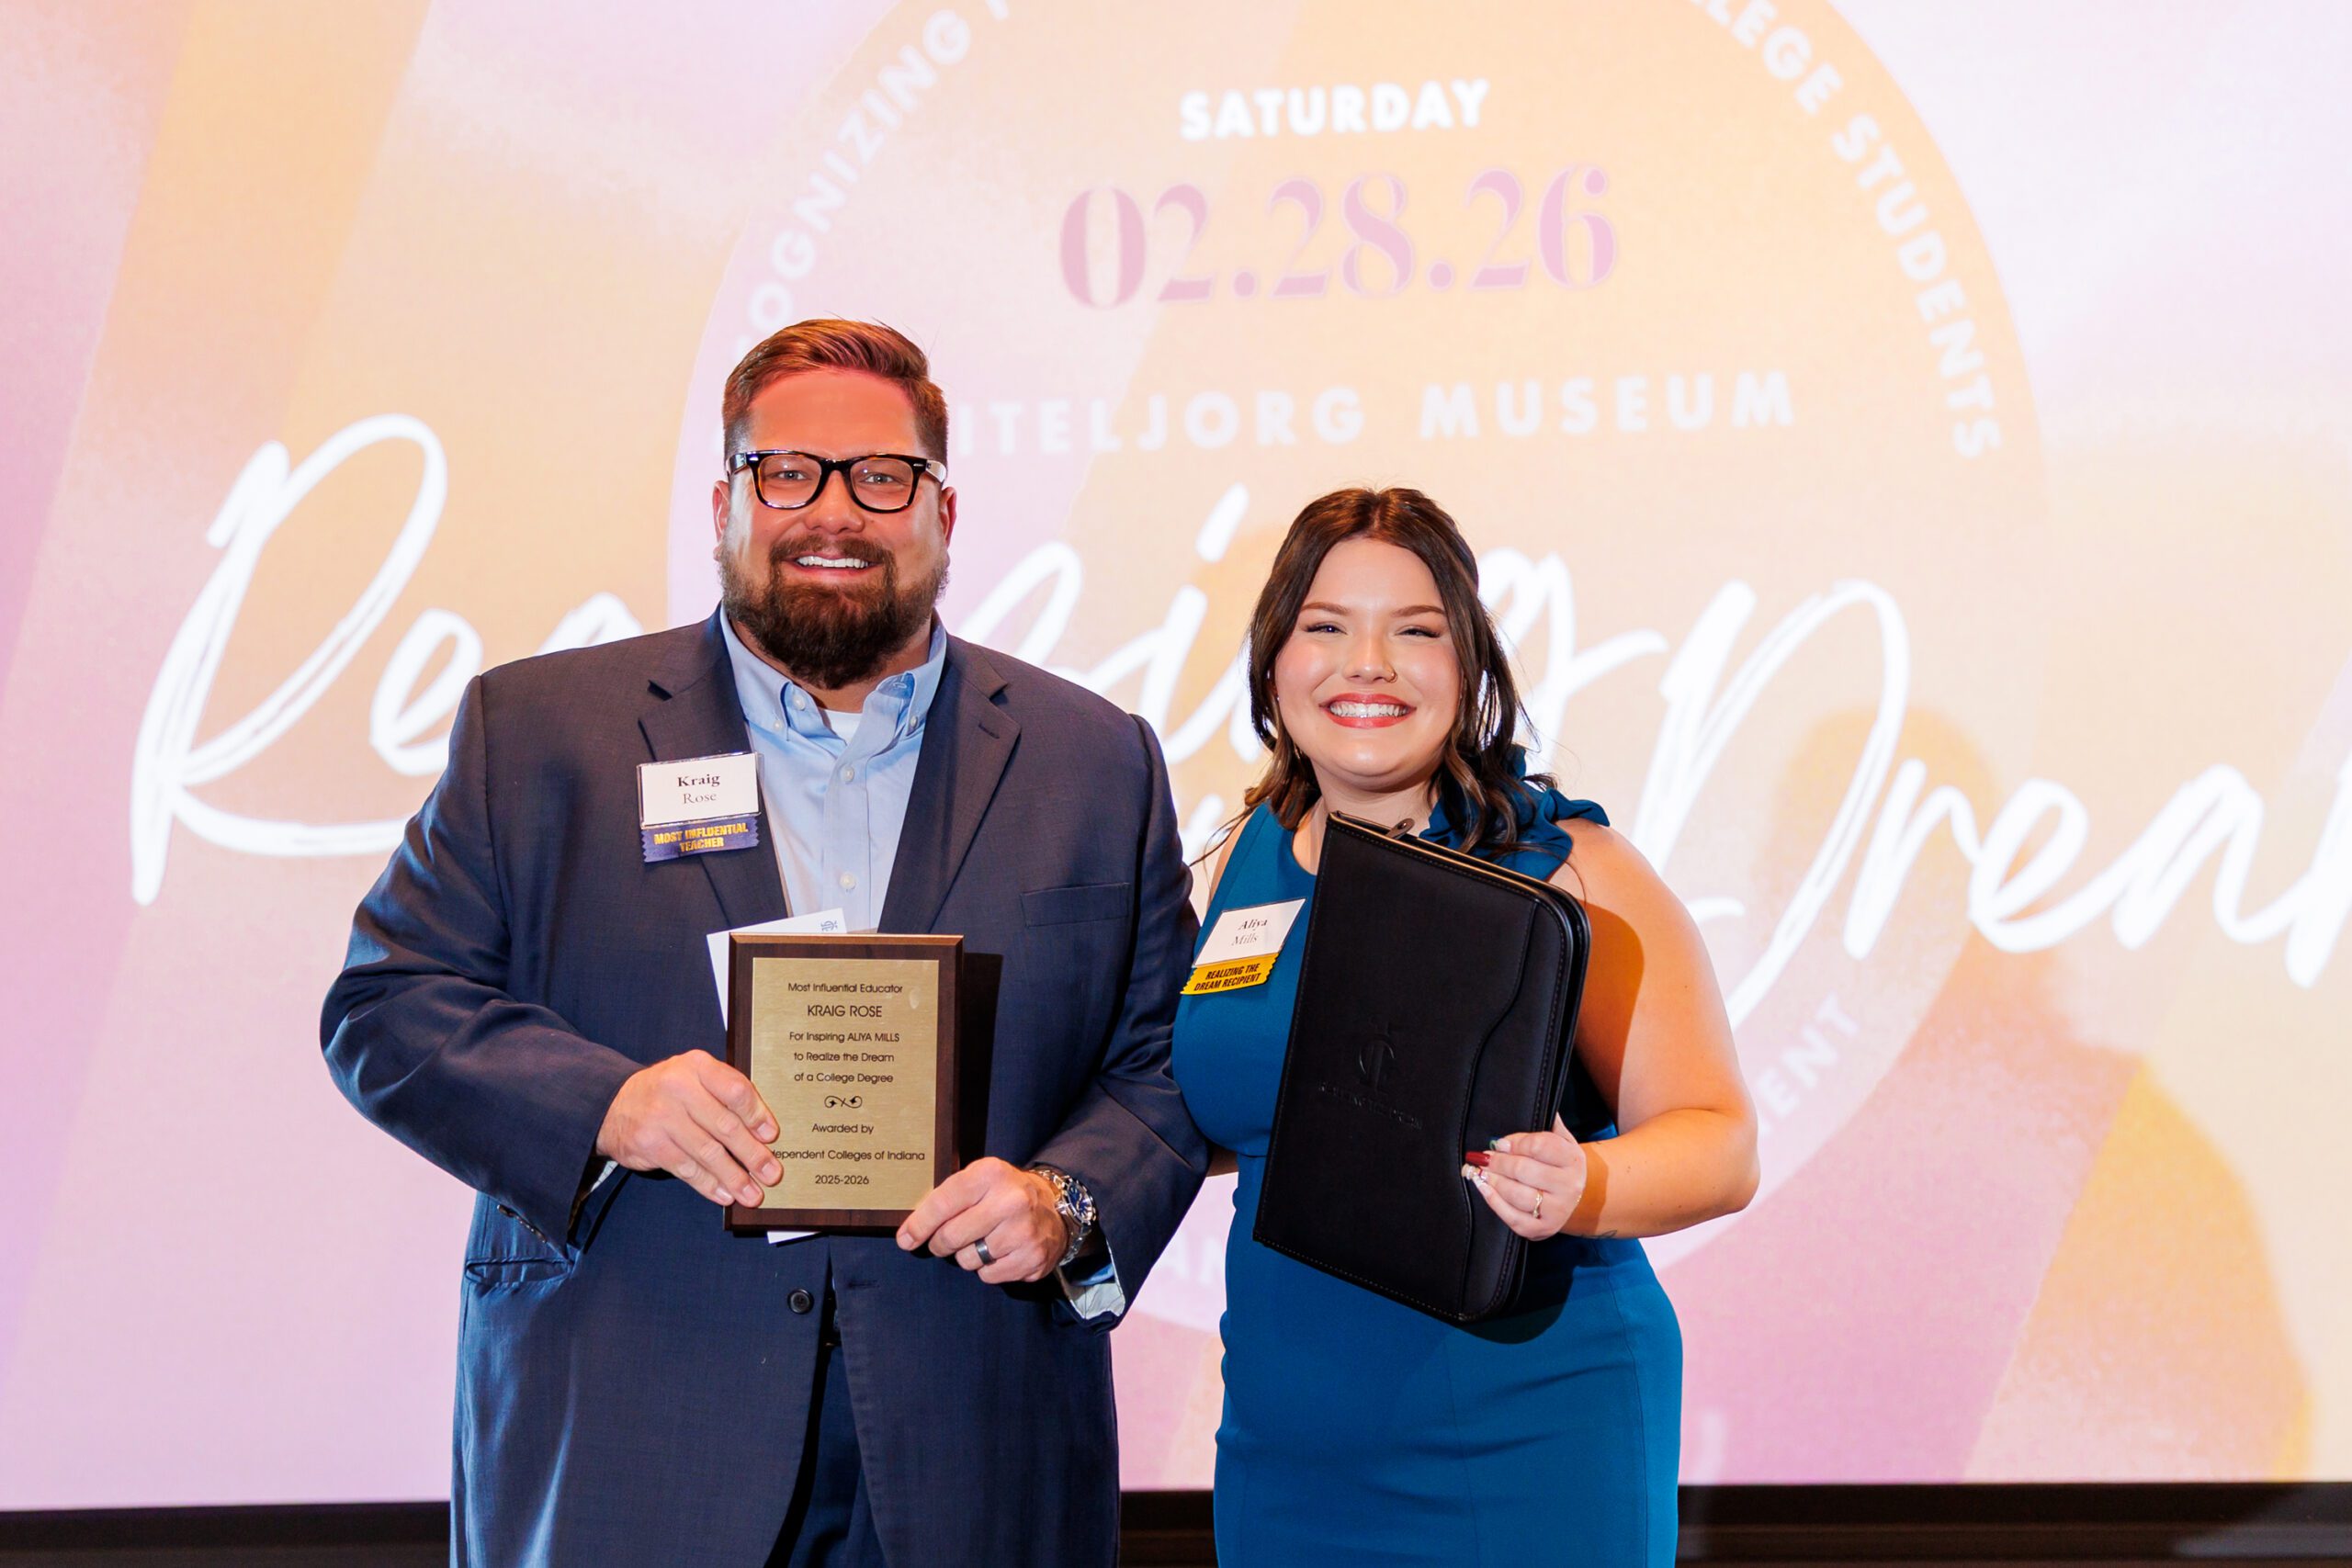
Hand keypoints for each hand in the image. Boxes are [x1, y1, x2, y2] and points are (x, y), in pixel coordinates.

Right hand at [595, 1050, 780, 1207]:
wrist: (614, 1104)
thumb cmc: (669, 1092)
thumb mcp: (695, 1077)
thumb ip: (725, 1093)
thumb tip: (763, 1131)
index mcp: (697, 1066)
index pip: (735, 1090)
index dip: (757, 1115)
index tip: (771, 1136)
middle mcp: (678, 1087)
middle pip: (725, 1126)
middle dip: (752, 1154)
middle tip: (772, 1173)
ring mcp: (662, 1117)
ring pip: (708, 1152)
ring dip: (734, 1177)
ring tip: (752, 1193)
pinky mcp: (650, 1144)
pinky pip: (687, 1169)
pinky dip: (709, 1185)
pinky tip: (724, 1194)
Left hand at [895, 1158, 1068, 1284]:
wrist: (1056, 1207)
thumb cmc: (1004, 1194)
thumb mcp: (979, 1179)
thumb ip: (947, 1197)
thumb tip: (910, 1231)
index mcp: (990, 1174)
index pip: (942, 1204)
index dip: (919, 1225)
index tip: (906, 1239)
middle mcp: (1010, 1201)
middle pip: (951, 1237)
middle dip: (940, 1243)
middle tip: (945, 1241)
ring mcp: (1024, 1231)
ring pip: (968, 1259)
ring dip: (967, 1255)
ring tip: (983, 1240)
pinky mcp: (1032, 1257)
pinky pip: (988, 1275)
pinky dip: (987, 1268)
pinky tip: (1000, 1252)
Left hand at [1462, 1115, 1586, 1240]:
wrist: (1577, 1199)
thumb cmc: (1560, 1164)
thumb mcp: (1562, 1141)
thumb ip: (1549, 1125)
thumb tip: (1535, 1104)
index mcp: (1573, 1159)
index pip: (1540, 1145)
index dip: (1515, 1143)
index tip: (1499, 1143)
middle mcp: (1569, 1186)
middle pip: (1524, 1170)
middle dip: (1499, 1162)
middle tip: (1484, 1157)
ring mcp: (1557, 1210)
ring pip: (1516, 1194)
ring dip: (1493, 1180)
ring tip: (1482, 1171)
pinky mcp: (1542, 1229)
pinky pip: (1512, 1216)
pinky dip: (1493, 1201)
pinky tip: (1484, 1188)